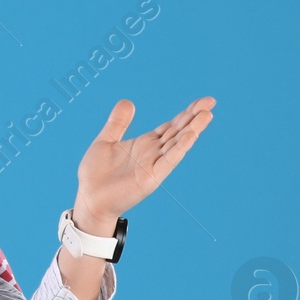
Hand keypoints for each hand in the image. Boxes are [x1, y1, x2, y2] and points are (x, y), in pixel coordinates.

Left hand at [75, 97, 215, 226]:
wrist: (89, 198)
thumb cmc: (96, 174)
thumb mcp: (106, 140)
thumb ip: (118, 122)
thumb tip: (128, 101)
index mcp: (145, 143)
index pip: (171, 125)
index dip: (186, 113)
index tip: (203, 101)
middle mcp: (153, 153)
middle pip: (178, 131)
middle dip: (193, 117)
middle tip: (210, 101)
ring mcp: (154, 165)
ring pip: (177, 143)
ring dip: (192, 129)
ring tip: (206, 115)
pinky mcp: (151, 177)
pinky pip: (168, 160)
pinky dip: (179, 148)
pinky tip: (191, 136)